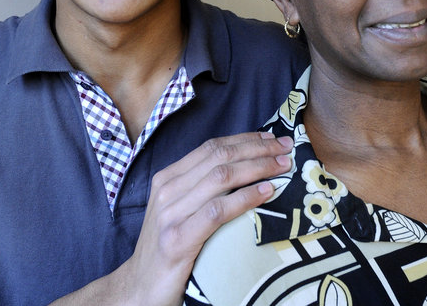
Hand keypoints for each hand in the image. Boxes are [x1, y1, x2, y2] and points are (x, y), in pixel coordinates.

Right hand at [50, 131, 292, 305]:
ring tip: (283, 166)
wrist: (139, 287)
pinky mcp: (177, 240)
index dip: (245, 139)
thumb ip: (202, 189)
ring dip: (258, 168)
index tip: (271, 138)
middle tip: (286, 148)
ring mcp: (170, 214)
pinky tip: (266, 192)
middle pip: (220, 157)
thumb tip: (244, 168)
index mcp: (167, 178)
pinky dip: (245, 198)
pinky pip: (218, 211)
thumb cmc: (168, 247)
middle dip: (257, 149)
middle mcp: (167, 190)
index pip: (211, 147)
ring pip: (221, 177)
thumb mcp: (180, 210)